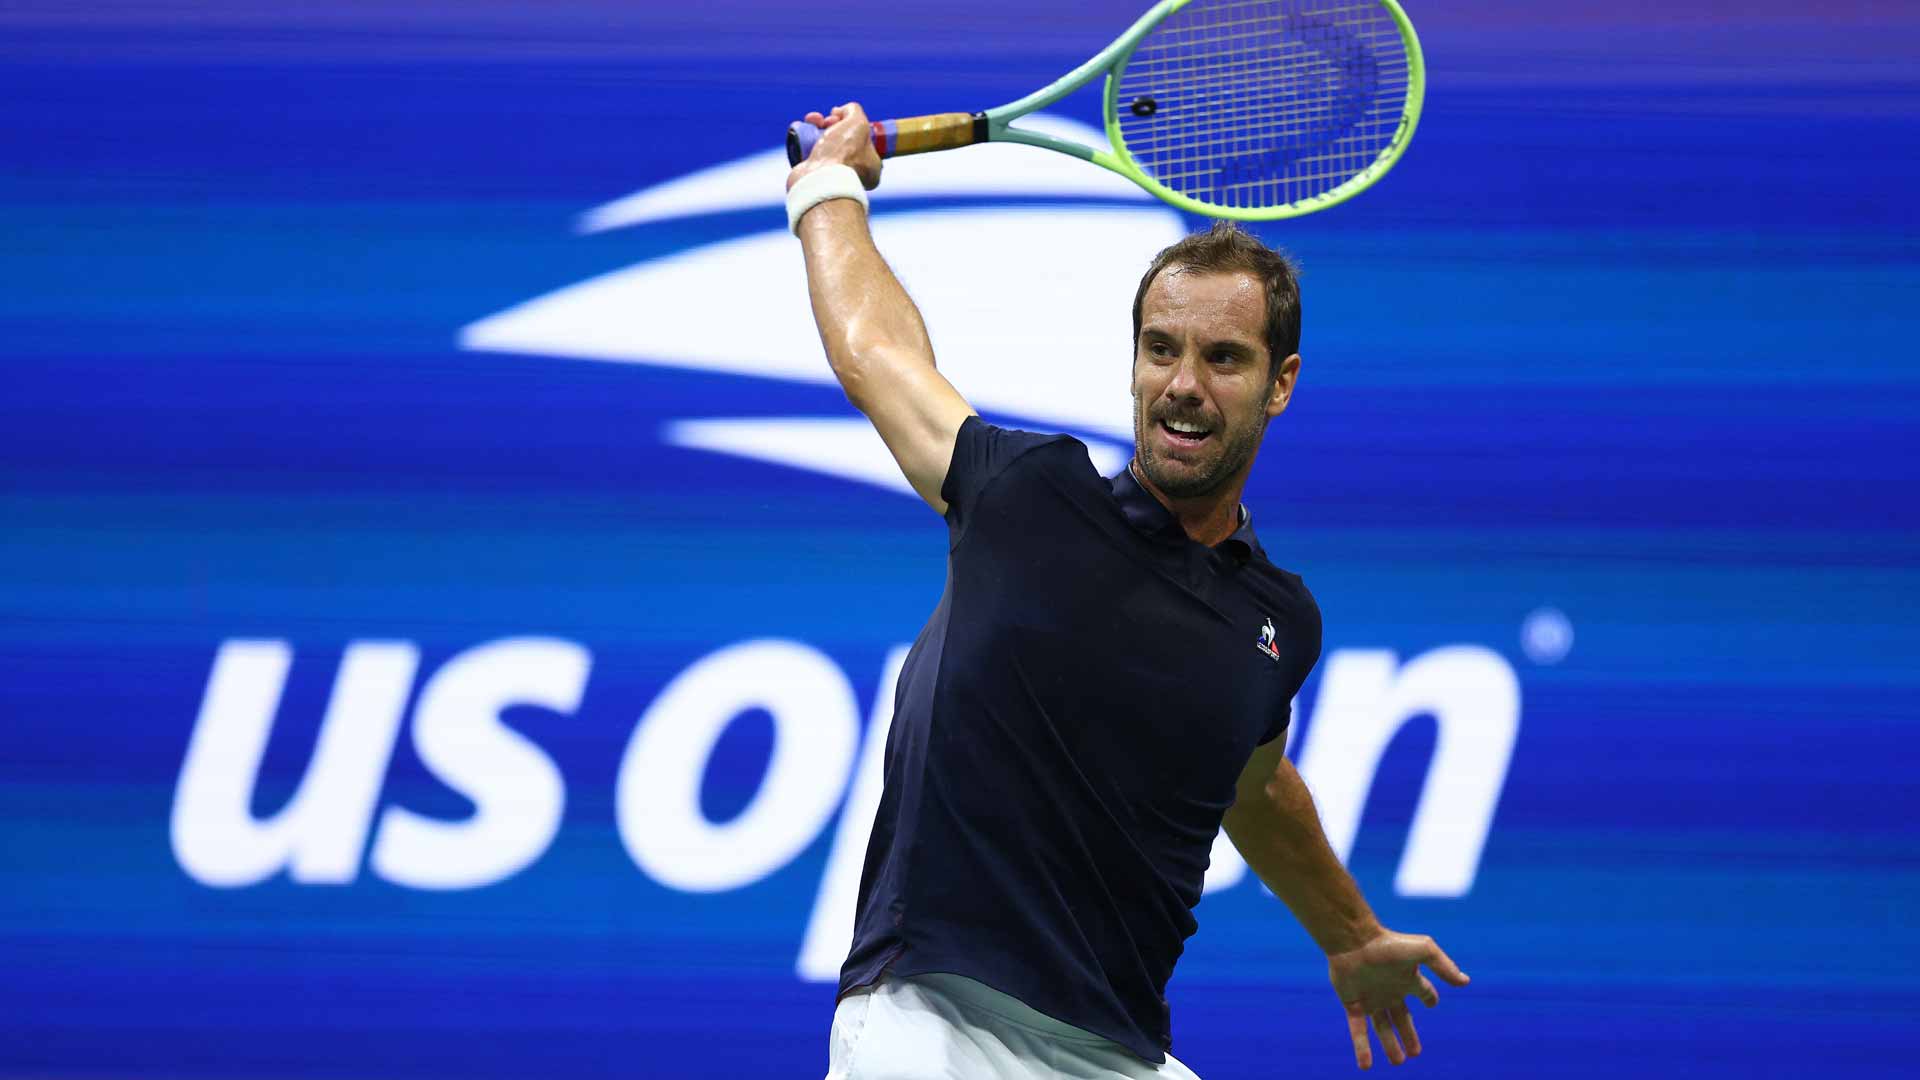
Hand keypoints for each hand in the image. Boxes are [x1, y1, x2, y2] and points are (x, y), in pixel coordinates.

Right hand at [787, 102, 883, 191]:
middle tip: (827, 122)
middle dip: (832, 123)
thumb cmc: (843, 153)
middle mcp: (854, 173)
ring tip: (813, 120)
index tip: (842, 119)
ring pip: (825, 143)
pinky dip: (805, 138)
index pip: (863, 139)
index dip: (851, 123)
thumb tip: (839, 111)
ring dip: (817, 126)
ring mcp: (833, 175)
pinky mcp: (814, 175)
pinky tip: (802, 127)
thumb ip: (853, 110)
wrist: (819, 179)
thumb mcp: (858, 122)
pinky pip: (811, 152)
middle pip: (842, 138)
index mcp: (872, 167)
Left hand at [1326, 929, 1469, 1068]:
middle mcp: (1389, 991)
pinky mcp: (1353, 1004)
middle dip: (1408, 1035)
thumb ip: (1444, 966)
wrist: (1354, 942)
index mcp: (1406, 979)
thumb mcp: (1424, 951)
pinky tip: (1366, 1066)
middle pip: (1402, 1018)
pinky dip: (1362, 1048)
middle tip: (1415, 1053)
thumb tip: (1466, 981)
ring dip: (1389, 1045)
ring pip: (1382, 1028)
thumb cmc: (1389, 944)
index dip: (1430, 998)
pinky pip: (1359, 1031)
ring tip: (1398, 1062)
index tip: (1432, 1004)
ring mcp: (1371, 998)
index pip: (1423, 992)